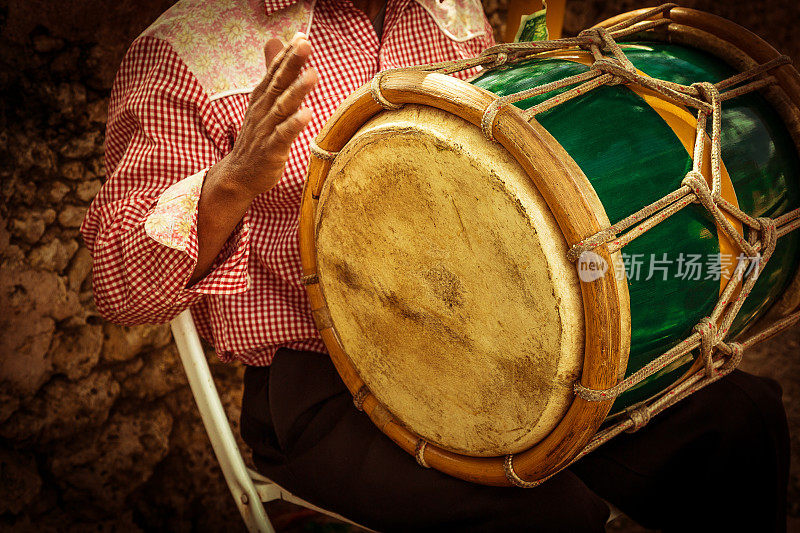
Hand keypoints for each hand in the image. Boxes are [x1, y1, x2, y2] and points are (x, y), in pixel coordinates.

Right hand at [209, 33, 318, 199]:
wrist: (238, 174)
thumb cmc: (257, 137)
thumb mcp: (263, 102)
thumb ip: (273, 73)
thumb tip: (277, 42)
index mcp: (262, 98)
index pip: (275, 72)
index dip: (287, 55)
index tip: (300, 37)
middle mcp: (263, 110)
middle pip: (278, 83)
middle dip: (292, 64)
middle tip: (304, 45)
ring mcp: (266, 130)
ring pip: (282, 107)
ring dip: (297, 91)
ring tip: (312, 74)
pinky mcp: (271, 151)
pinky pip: (283, 136)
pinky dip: (293, 125)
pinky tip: (306, 114)